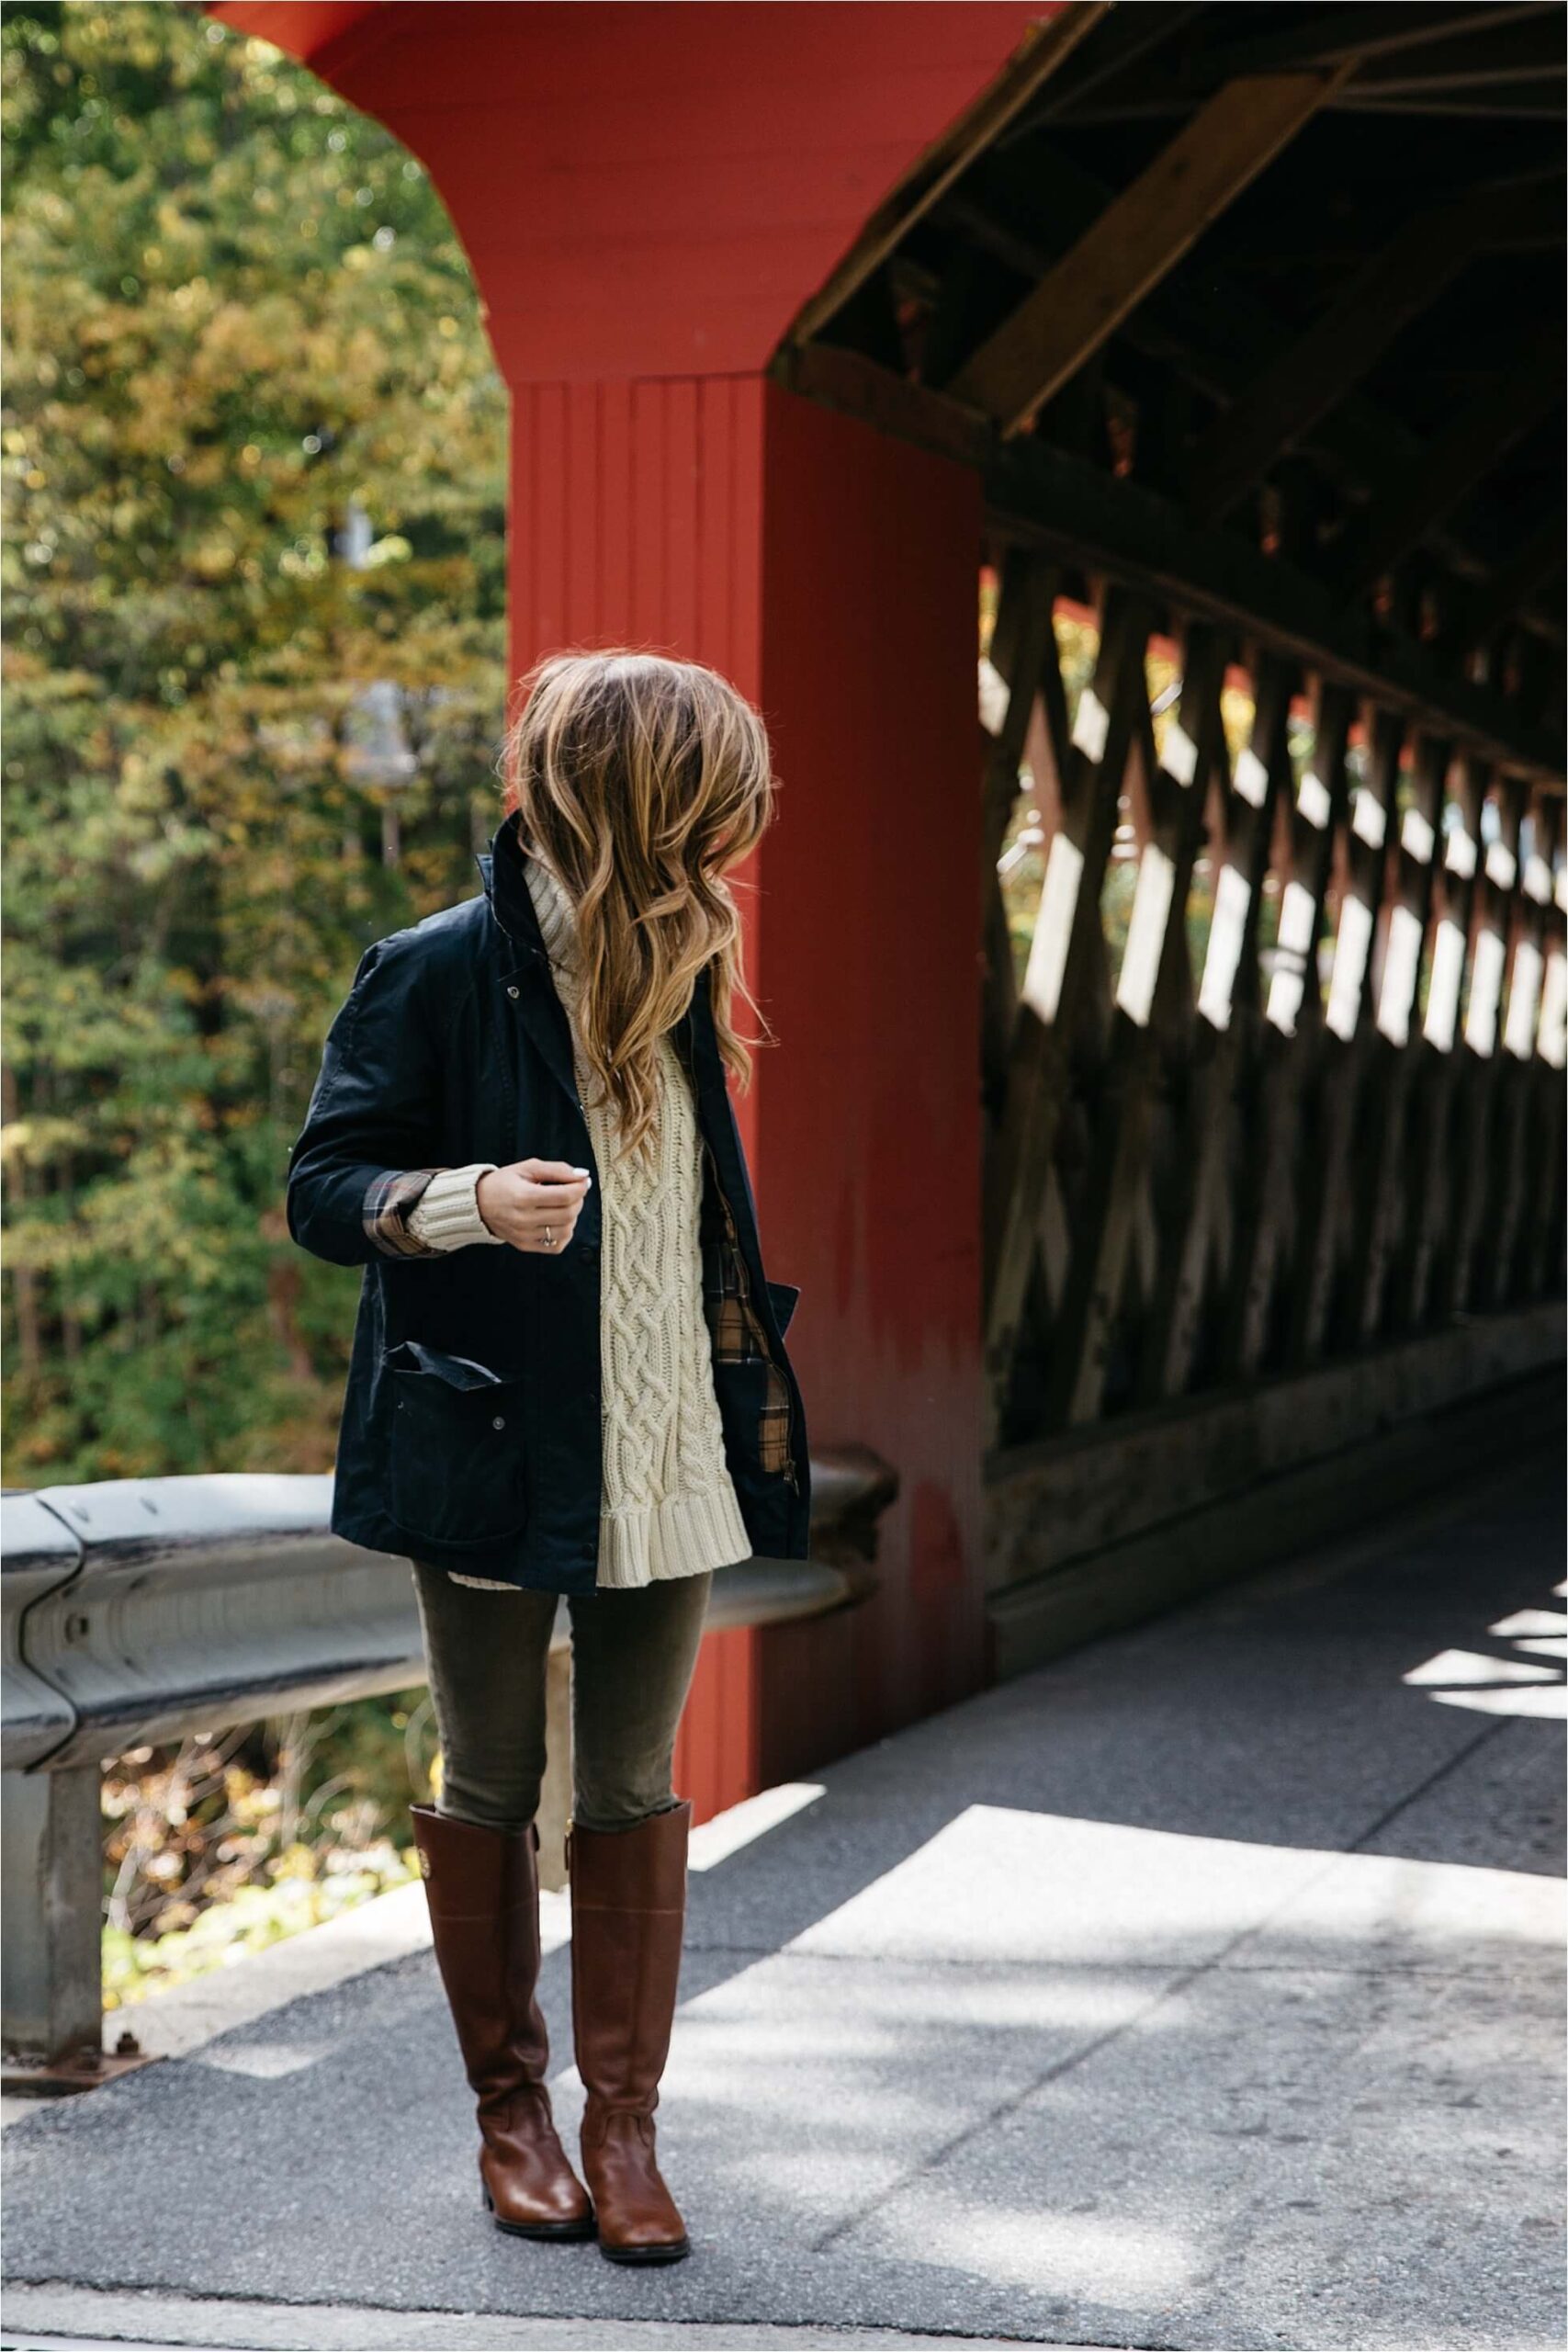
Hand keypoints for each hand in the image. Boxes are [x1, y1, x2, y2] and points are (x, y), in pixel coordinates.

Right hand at [476, 1159, 591, 1253]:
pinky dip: (564, 1234)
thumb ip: (557, 1169)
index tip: (583, 1182)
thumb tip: (583, 1176)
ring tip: (563, 1206)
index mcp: (523, 1196)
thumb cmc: (504, 1183)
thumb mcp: (528, 1167)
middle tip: (573, 1192)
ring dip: (572, 1217)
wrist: (478, 1203)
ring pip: (565, 1231)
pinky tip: (557, 1222)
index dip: (580, 1188)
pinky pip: (556, 1246)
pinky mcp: (525, 1245)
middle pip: (568, 1214)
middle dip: (578, 1201)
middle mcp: (523, 1219)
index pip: (565, 1196)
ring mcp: (524, 1235)